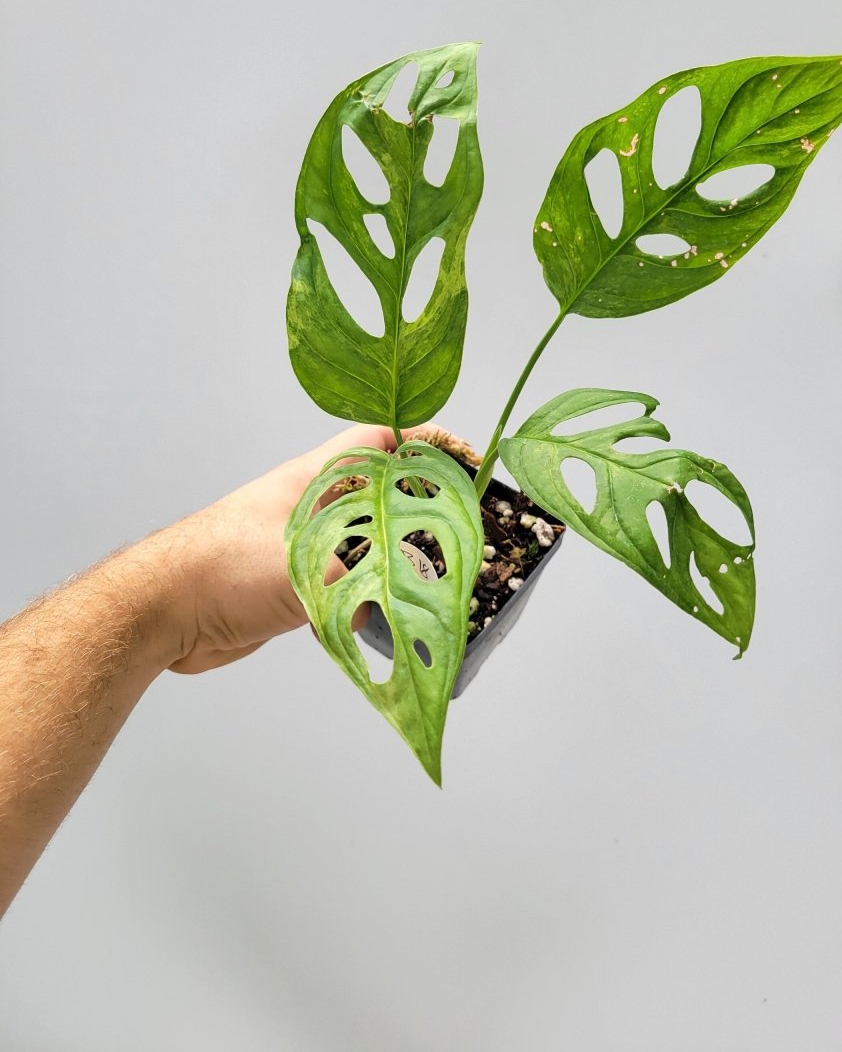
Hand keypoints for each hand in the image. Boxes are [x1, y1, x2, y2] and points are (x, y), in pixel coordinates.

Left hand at [160, 424, 435, 673]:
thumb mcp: (305, 567)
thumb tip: (389, 602)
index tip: (459, 457)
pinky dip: (363, 599)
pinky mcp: (289, 586)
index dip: (418, 443)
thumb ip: (359, 580)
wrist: (161, 611)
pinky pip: (341, 585)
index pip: (375, 442)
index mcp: (312, 481)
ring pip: (360, 545)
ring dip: (390, 560)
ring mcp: (299, 546)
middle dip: (415, 509)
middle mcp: (309, 508)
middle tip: (456, 528)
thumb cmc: (220, 567)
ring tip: (432, 577)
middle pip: (375, 496)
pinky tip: (382, 618)